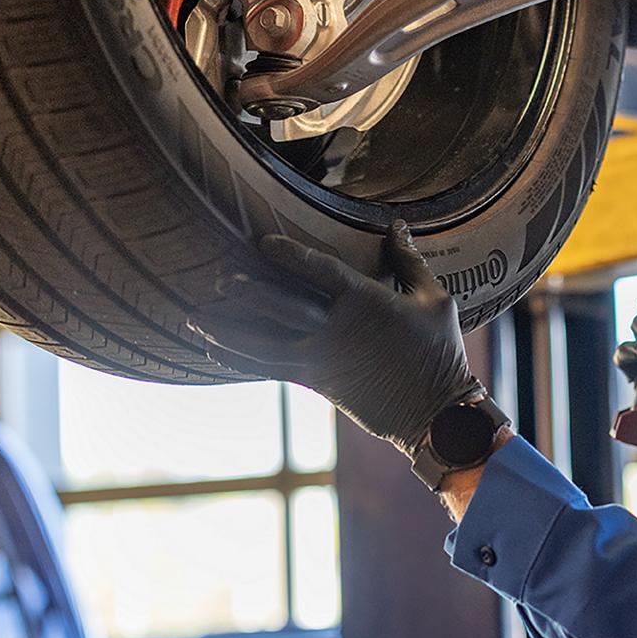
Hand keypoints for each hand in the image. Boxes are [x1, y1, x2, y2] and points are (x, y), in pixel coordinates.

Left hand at [188, 220, 478, 454]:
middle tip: (219, 279)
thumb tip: (397, 226)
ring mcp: (323, 360)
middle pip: (283, 306)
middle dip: (249, 292)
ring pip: (265, 343)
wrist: (435, 412)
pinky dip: (240, 358)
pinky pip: (270, 368)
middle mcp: (338, 330)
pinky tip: (216, 351)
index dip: (292, 255)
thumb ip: (409, 262)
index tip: (263, 242)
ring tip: (196, 319)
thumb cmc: (440, 352)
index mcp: (367, 302)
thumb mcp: (435, 300)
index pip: (322, 271)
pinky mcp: (318, 383)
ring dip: (228, 331)